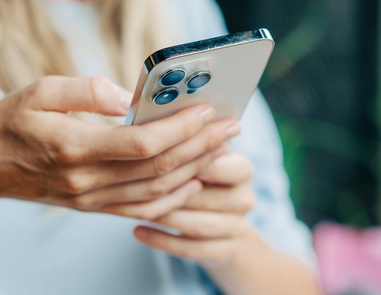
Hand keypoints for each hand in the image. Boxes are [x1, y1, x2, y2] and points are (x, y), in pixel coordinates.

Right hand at [0, 76, 240, 219]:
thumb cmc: (10, 121)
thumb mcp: (40, 90)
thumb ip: (88, 89)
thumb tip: (131, 97)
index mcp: (73, 146)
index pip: (141, 144)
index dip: (180, 128)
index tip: (208, 109)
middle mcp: (86, 180)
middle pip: (158, 168)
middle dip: (201, 146)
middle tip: (232, 125)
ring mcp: (90, 199)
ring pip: (156, 192)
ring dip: (194, 169)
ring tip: (221, 147)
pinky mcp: (91, 207)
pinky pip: (141, 209)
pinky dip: (172, 198)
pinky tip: (192, 180)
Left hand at [133, 151, 256, 268]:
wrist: (228, 232)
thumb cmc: (205, 182)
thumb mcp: (203, 159)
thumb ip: (189, 146)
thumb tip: (158, 127)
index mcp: (242, 170)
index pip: (235, 166)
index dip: (207, 165)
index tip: (177, 161)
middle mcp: (244, 198)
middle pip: (208, 198)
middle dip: (173, 194)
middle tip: (140, 187)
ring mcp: (236, 228)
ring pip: (198, 225)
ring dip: (165, 217)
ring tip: (136, 209)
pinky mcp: (224, 252)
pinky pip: (191, 249)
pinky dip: (162, 241)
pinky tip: (137, 231)